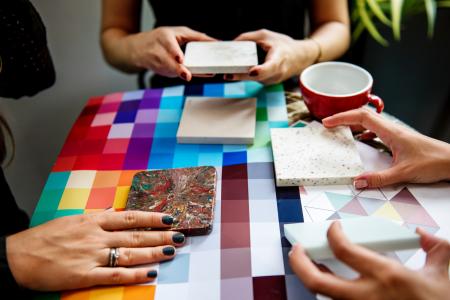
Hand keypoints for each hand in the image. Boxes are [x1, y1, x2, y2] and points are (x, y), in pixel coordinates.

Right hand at [6, 211, 184, 290]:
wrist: (19, 257)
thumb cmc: (46, 237)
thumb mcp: (73, 219)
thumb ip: (98, 217)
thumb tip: (116, 212)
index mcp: (93, 220)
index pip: (129, 217)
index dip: (151, 217)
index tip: (168, 218)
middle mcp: (96, 236)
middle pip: (135, 234)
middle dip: (160, 235)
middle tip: (179, 235)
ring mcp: (92, 256)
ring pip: (130, 253)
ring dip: (154, 252)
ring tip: (172, 251)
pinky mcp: (86, 275)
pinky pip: (116, 275)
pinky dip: (135, 274)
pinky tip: (151, 272)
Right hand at [126, 26, 214, 80]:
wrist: (139, 48)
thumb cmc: (162, 38)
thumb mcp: (178, 32)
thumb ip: (196, 37)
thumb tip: (214, 42)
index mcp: (163, 37)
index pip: (169, 45)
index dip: (175, 52)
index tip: (181, 59)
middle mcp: (158, 50)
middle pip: (168, 62)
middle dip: (177, 69)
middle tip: (187, 76)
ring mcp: (156, 62)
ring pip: (168, 70)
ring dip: (178, 74)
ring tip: (187, 76)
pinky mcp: (158, 71)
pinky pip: (169, 74)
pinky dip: (177, 74)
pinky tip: (184, 74)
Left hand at [226, 29, 318, 84]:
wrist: (299, 58)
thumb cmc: (283, 45)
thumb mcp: (266, 35)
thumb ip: (247, 38)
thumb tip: (231, 44)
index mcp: (279, 58)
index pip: (271, 66)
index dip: (261, 70)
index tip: (252, 72)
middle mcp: (277, 73)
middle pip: (257, 77)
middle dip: (241, 76)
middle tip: (227, 75)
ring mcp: (272, 80)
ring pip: (253, 79)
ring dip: (241, 75)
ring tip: (229, 72)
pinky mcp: (267, 83)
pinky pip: (253, 79)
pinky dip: (245, 75)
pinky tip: (239, 70)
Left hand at [289, 221, 449, 299]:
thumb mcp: (443, 273)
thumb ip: (435, 248)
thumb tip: (422, 234)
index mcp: (387, 276)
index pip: (344, 249)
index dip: (332, 234)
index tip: (333, 229)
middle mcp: (368, 296)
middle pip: (318, 282)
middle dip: (299, 263)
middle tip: (296, 249)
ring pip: (323, 296)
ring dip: (312, 278)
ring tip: (308, 264)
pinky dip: (328, 291)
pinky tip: (328, 281)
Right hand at [323, 108, 449, 187]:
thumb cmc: (434, 162)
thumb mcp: (403, 173)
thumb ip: (379, 179)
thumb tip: (358, 182)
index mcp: (391, 132)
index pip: (362, 117)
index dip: (342, 117)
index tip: (329, 122)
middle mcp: (392, 130)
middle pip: (363, 116)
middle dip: (344, 118)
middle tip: (330, 125)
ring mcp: (395, 134)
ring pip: (370, 123)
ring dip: (354, 124)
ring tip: (341, 131)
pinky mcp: (399, 140)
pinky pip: (377, 131)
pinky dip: (365, 133)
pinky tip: (362, 140)